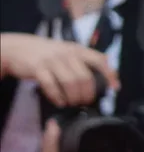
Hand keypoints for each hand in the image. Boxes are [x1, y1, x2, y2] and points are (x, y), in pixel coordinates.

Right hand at [0, 32, 114, 105]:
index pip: (100, 60)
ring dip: (74, 97)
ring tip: (73, 103)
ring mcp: (52, 60)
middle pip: (85, 77)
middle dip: (88, 93)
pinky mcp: (37, 68)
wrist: (20, 48)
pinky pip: (50, 85)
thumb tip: (108, 76)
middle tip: (86, 101)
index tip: (115, 88)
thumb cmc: (49, 53)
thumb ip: (86, 61)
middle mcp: (67, 53)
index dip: (110, 74)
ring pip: (70, 82)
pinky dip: (57, 96)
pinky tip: (60, 102)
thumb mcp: (69, 52)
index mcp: (78, 49)